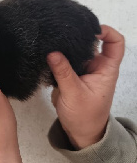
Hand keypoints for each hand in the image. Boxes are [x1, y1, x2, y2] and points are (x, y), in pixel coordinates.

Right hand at [47, 25, 124, 148]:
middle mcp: (96, 66)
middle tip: (62, 29)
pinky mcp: (71, 75)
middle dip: (79, 34)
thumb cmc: (84, 116)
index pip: (115, 43)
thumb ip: (63, 72)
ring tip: (52, 38)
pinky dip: (58, 55)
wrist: (80, 133)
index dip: (107, 32)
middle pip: (92, 42)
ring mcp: (83, 70)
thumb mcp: (73, 93)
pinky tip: (47, 51)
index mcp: (106, 69)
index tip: (89, 29)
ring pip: (77, 50)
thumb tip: (52, 51)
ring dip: (66, 45)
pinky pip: (65, 59)